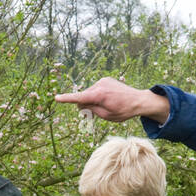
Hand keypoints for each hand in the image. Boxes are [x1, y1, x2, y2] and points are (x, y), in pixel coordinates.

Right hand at [54, 77, 170, 123]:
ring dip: (93, 100)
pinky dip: (98, 95)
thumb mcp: (106, 116)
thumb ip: (91, 110)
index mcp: (99, 95)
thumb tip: (81, 104)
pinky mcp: (106, 80)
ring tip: (108, 105)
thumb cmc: (123, 111)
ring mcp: (103, 81)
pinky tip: (109, 99)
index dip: (67, 99)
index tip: (56, 98)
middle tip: (95, 114)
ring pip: (90, 93)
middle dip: (86, 105)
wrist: (139, 100)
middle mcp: (99, 85)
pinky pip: (96, 89)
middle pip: (84, 97)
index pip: (79, 98)